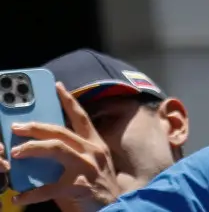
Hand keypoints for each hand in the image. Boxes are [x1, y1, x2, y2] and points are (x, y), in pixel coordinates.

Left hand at [8, 82, 121, 209]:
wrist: (115, 209)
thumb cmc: (98, 189)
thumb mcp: (89, 166)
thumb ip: (70, 157)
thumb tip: (42, 152)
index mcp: (95, 145)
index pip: (82, 117)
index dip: (68, 101)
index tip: (57, 87)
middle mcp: (92, 151)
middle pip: (61, 131)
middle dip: (36, 127)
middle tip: (17, 127)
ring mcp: (86, 168)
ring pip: (56, 149)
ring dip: (33, 148)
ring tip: (16, 153)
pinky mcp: (78, 186)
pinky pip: (48, 188)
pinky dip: (31, 193)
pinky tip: (20, 196)